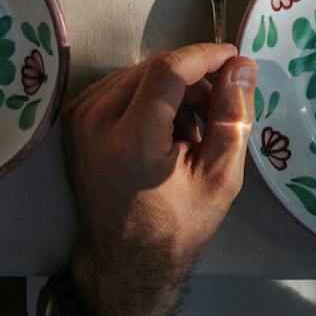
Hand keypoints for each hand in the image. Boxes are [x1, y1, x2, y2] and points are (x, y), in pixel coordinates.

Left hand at [60, 43, 255, 315]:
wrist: (124, 260)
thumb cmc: (177, 225)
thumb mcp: (219, 179)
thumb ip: (231, 118)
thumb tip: (241, 66)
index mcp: (130, 141)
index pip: (166, 71)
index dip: (203, 55)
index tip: (234, 56)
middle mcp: (95, 120)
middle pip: (153, 68)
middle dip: (193, 78)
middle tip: (218, 110)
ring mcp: (79, 115)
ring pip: (137, 73)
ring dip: (172, 88)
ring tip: (191, 131)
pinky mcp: (75, 115)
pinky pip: (120, 85)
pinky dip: (149, 96)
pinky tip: (165, 128)